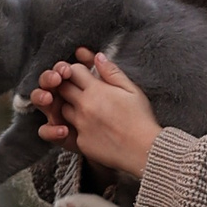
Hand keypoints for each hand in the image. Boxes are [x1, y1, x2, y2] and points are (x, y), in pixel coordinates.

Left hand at [43, 51, 162, 179]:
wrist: (144, 150)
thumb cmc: (141, 119)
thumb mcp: (132, 90)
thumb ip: (112, 72)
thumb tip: (98, 57)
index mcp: (96, 90)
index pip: (73, 71)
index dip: (76, 70)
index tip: (83, 75)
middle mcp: (84, 106)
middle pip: (62, 89)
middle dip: (66, 86)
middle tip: (78, 89)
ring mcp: (80, 125)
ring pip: (62, 109)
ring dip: (69, 106)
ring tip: (85, 109)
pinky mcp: (80, 142)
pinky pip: (70, 130)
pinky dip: (75, 127)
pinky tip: (90, 128)